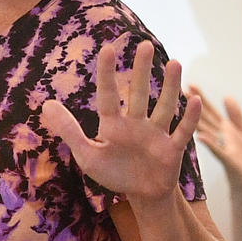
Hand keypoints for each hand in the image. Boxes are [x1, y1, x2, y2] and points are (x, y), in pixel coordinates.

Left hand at [42, 36, 200, 204]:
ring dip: (170, 87)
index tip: (108, 48)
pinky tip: (195, 99)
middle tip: (145, 45)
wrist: (141, 195)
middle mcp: (136, 124)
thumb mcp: (87, 155)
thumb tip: (46, 104)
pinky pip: (182, 131)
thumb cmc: (113, 172)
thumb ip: (69, 131)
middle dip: (142, 70)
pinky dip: (190, 118)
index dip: (107, 73)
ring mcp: (156, 135)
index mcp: (113, 125)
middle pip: (139, 94)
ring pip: (164, 107)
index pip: (108, 95)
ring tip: (176, 63)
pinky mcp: (172, 149)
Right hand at [192, 88, 241, 202]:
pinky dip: (210, 143)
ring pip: (206, 131)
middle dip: (193, 104)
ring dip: (195, 120)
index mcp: (222, 131)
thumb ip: (236, 117)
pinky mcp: (229, 160)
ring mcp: (222, 149)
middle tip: (178, 90)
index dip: (200, 98)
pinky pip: (218, 150)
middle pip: (203, 118)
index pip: (208, 111)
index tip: (188, 84)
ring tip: (182, 107)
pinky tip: (200, 136)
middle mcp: (218, 138)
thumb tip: (227, 96)